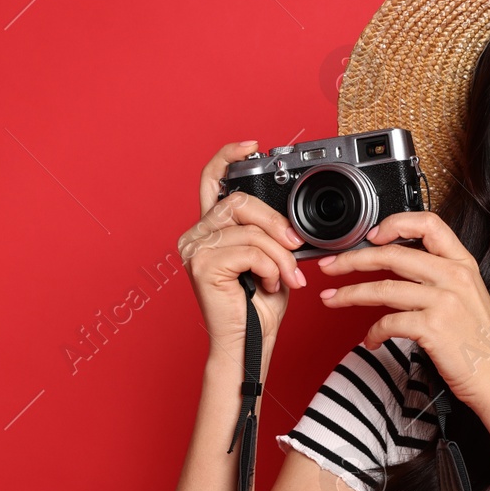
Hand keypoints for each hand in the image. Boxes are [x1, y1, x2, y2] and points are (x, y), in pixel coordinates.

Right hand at [178, 141, 307, 353]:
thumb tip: (290, 223)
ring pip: (251, 230)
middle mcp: (195, 235)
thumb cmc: (259, 306)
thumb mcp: (271, 259)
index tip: (253, 146)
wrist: (250, 344)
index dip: (228, 157)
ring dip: (279, 255)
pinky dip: (270, 267)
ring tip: (286, 277)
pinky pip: (250, 250)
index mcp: (210, 229)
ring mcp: (194, 248)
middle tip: (295, 248)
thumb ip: (270, 234)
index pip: (212, 181)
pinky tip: (269, 285)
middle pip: (240, 201)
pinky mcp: (201, 264)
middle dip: (277, 224)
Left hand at [316, 211, 489, 407]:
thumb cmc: (482, 344)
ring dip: (349, 294)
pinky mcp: (433, 328)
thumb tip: (398, 268)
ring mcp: (444, 301)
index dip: (395, 224)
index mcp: (463, 264)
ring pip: (383, 287)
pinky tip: (370, 340)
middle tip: (331, 266)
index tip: (371, 235)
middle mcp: (454, 277)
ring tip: (332, 299)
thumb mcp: (469, 298)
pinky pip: (388, 322)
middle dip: (353, 259)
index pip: (428, 224)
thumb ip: (440, 278)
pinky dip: (372, 332)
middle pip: (392, 254)